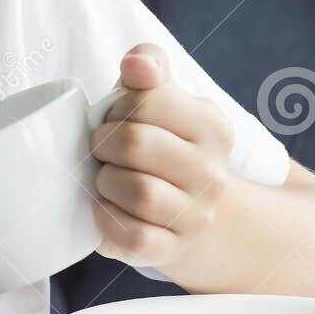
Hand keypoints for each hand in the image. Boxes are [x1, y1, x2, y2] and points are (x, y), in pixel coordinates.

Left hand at [90, 43, 234, 267]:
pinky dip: (107, 219)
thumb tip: (137, 65)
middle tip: (101, 148)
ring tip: (105, 176)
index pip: (147, 101)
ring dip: (105, 180)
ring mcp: (196, 216)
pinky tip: (106, 207)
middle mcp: (213, 173)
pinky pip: (133, 235)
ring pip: (139, 192)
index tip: (116, 117)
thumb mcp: (157, 96)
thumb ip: (148, 64)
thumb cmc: (157, 140)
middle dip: (104, 142)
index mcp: (213, 127)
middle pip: (137, 144)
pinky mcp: (172, 249)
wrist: (182, 206)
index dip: (117, 107)